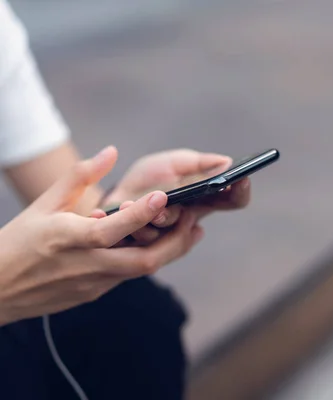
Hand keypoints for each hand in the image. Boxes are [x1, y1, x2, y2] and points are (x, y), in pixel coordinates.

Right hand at [0, 147, 200, 324]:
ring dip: (170, 251)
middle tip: (193, 220)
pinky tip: (162, 243)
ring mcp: (91, 283)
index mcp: (66, 239)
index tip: (162, 195)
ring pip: (141, 271)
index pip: (110, 230)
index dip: (138, 214)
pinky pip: (129, 276)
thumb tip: (111, 152)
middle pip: (142, 261)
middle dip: (175, 242)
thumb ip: (79, 176)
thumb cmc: (18, 242)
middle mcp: (83, 265)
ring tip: (190, 230)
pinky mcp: (94, 294)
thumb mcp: (43, 203)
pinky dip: (149, 258)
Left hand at [101, 149, 250, 244]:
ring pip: (172, 227)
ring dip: (158, 213)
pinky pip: (146, 235)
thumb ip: (198, 163)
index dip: (241, 191)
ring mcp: (172, 232)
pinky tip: (123, 204)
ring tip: (142, 201)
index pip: (234, 200)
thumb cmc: (149, 180)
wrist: (113, 196)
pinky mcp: (149, 241)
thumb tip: (227, 162)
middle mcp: (193, 217)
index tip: (241, 179)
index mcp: (206, 199)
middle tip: (186, 195)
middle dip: (198, 205)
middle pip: (201, 220)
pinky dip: (132, 216)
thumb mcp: (174, 164)